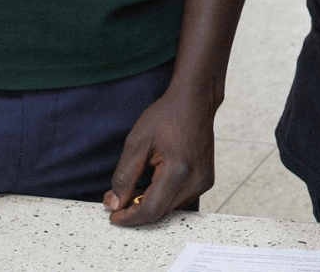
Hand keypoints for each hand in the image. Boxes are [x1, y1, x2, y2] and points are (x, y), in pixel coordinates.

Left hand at [103, 84, 217, 225]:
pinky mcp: (206, 180)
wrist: (195, 101)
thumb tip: (114, 203)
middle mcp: (195, 181)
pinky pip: (179, 199)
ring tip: (132, 189)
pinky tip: (151, 183)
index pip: (150, 210)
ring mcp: (204, 182)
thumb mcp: (137, 143)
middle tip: (116, 200)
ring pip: (169, 208)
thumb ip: (124, 177)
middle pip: (160, 213)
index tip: (113, 216)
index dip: (129, 218)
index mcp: (178, 171)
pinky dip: (162, 197)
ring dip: (149, 205)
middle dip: (136, 211)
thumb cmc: (167, 116)